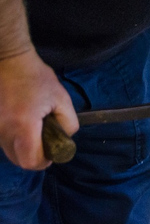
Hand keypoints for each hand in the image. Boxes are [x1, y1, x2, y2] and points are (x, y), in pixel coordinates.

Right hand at [0, 49, 77, 169]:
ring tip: (35, 132)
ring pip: (8, 151)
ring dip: (23, 149)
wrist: (8, 61)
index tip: (52, 152)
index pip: (29, 160)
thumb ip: (68, 123)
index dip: (43, 161)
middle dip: (34, 158)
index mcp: (23, 126)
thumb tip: (64, 137)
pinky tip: (23, 125)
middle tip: (46, 145)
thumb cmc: (36, 78)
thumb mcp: (61, 98)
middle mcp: (4, 130)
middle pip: (18, 160)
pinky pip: (2, 140)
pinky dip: (13, 140)